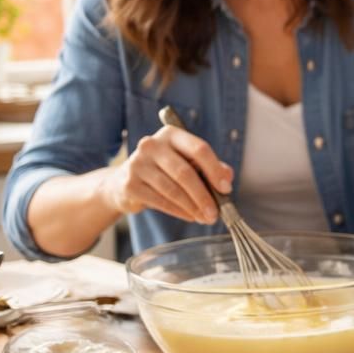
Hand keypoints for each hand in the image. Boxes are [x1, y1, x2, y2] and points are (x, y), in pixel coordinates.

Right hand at [101, 125, 231, 223]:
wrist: (125, 181)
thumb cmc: (165, 170)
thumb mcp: (188, 163)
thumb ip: (210, 167)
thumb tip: (227, 177)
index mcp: (171, 134)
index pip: (199, 149)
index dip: (215, 170)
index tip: (226, 189)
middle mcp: (151, 145)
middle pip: (185, 172)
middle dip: (204, 196)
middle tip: (216, 213)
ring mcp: (137, 164)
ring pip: (173, 190)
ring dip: (193, 207)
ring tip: (205, 218)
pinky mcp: (130, 184)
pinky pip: (161, 201)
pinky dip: (179, 211)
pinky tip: (190, 216)